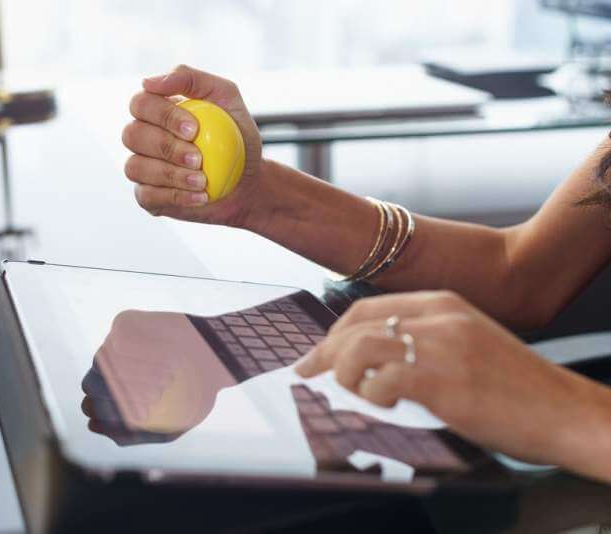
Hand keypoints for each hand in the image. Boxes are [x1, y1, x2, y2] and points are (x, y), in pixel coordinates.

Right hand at [122, 64, 263, 226]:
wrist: (247, 179)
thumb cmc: (235, 136)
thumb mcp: (226, 98)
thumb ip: (192, 79)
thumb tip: (148, 82)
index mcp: (155, 109)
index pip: (141, 104)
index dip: (163, 116)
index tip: (194, 129)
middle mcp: (142, 137)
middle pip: (132, 135)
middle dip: (166, 146)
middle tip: (198, 158)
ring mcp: (142, 167)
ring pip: (135, 167)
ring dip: (171, 174)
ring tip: (203, 180)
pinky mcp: (148, 196)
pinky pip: (147, 196)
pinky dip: (176, 196)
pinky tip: (201, 196)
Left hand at [296, 290, 610, 480]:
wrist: (562, 410)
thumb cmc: (514, 385)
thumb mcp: (467, 343)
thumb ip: (423, 340)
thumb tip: (371, 361)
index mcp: (442, 303)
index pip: (367, 309)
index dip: (333, 332)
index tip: (315, 355)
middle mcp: (437, 316)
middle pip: (356, 325)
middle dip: (323, 352)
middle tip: (307, 375)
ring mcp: (440, 345)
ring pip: (360, 348)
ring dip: (344, 375)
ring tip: (353, 394)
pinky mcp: (442, 380)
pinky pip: (381, 382)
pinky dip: (371, 397)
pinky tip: (384, 406)